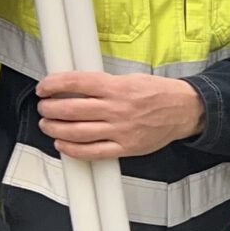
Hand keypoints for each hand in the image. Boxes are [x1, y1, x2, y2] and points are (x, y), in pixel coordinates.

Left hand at [36, 71, 204, 159]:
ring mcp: (121, 130)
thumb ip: (103, 84)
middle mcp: (118, 109)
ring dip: (55, 129)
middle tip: (44, 106)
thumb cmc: (158, 93)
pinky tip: (63, 144)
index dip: (53, 84)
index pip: (76, 83)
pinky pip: (92, 152)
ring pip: (77, 132)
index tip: (43, 87)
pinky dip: (72, 150)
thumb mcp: (131, 78)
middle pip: (71, 110)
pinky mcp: (126, 148)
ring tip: (48, 124)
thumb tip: (73, 87)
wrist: (185, 110)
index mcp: (118, 87)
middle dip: (49, 108)